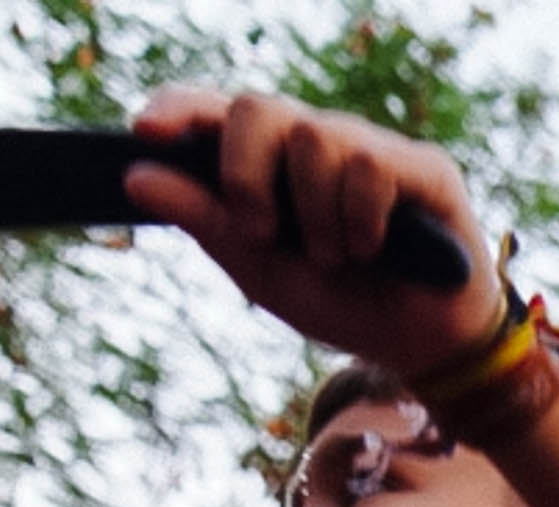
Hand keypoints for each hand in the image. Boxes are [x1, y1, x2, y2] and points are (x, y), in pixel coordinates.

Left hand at [123, 90, 497, 373]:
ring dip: (315, 213)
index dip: (179, 109)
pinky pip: (369, 164)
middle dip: (247, 173)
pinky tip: (374, 250)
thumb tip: (135, 177)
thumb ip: (205, 222)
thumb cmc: (343, 303)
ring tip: (337, 257)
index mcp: (272, 161)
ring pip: (316, 136)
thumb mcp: (261, 271)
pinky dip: (359, 216)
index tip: (147, 135)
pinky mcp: (423, 167)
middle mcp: (319, 142)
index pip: (216, 110)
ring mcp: (372, 148)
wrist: (422, 348)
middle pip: (260, 107)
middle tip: (263, 233)